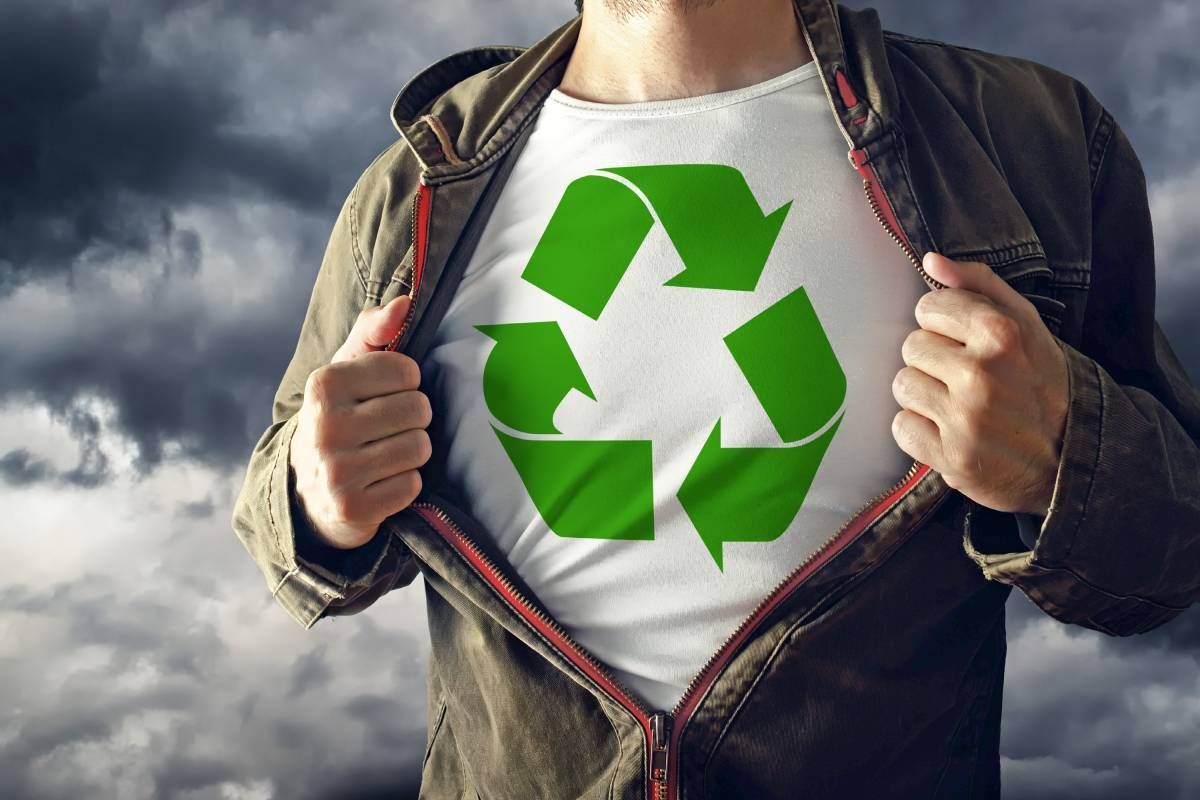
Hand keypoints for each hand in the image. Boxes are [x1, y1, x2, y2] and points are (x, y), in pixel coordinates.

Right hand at [288, 295, 432, 548]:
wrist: (307, 491)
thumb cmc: (339, 417)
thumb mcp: (347, 369)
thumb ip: (375, 330)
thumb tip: (405, 304)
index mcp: (323, 385)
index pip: (406, 370)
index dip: (406, 382)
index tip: (386, 393)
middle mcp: (325, 427)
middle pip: (418, 409)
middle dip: (413, 418)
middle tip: (388, 427)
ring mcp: (337, 472)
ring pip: (419, 447)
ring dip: (411, 451)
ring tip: (385, 453)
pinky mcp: (353, 509)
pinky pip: (411, 485)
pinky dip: (404, 484)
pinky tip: (381, 481)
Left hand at [890, 252, 1069, 515]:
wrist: (1067, 461)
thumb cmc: (1042, 385)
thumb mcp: (1027, 325)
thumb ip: (979, 285)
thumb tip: (931, 261)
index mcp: (1001, 333)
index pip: (928, 308)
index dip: (943, 325)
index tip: (965, 343)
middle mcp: (981, 374)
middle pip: (911, 346)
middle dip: (934, 360)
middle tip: (967, 379)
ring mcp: (965, 418)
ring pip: (903, 385)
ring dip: (924, 395)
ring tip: (958, 405)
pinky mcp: (951, 457)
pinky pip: (902, 427)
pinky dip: (920, 431)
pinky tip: (950, 432)